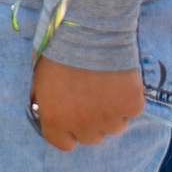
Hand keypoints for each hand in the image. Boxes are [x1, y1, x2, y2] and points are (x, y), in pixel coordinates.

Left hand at [29, 57, 143, 150]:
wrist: (87, 29)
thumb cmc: (58, 46)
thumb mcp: (40, 76)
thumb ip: (47, 98)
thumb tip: (50, 105)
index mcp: (55, 118)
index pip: (62, 142)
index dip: (67, 131)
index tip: (72, 117)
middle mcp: (82, 125)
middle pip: (91, 137)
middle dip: (91, 121)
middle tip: (91, 97)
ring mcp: (109, 118)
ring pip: (115, 126)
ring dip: (111, 112)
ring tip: (106, 85)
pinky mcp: (131, 105)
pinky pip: (132, 110)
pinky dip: (128, 98)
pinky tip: (120, 79)